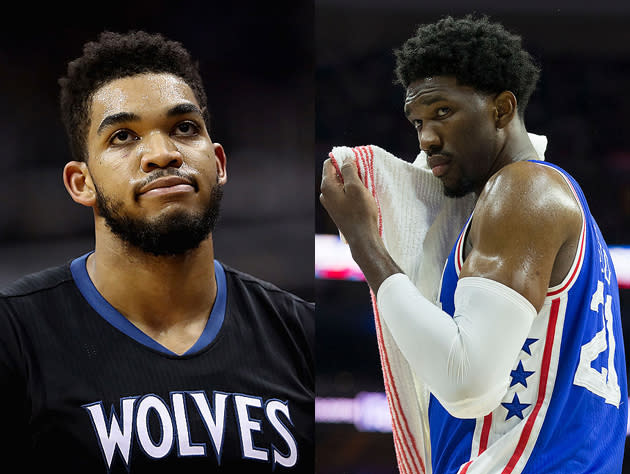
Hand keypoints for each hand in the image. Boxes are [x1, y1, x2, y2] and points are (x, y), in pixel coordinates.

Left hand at [319, 157, 401, 291]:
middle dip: (348, 170)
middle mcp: (324, 194)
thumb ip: (348, 170)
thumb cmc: (360, 212)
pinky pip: (342, 194)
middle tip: (362, 172)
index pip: (330, 163)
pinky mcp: (337, 210)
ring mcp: (330, 203)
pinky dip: (350, 190)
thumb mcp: (356, 187)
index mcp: (326, 186)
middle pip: (334, 173)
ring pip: (339, 184)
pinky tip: (361, 195)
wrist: (362, 238)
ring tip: (363, 184)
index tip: (356, 160)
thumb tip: (345, 160)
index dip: (343, 159)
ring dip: (351, 181)